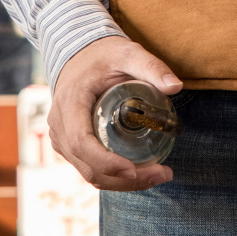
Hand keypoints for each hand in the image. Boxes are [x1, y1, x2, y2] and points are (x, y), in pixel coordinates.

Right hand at [48, 34, 182, 190]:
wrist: (79, 53)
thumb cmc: (103, 54)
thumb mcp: (128, 53)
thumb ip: (151, 66)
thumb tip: (176, 86)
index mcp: (70, 102)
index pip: (81, 142)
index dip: (105, 161)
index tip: (133, 169)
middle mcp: (60, 125)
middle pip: (87, 165)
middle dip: (124, 179)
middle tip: (160, 174)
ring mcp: (62, 138)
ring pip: (88, 173)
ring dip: (122, 183)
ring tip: (158, 175)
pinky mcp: (70, 145)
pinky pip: (89, 168)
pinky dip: (114, 177)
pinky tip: (142, 172)